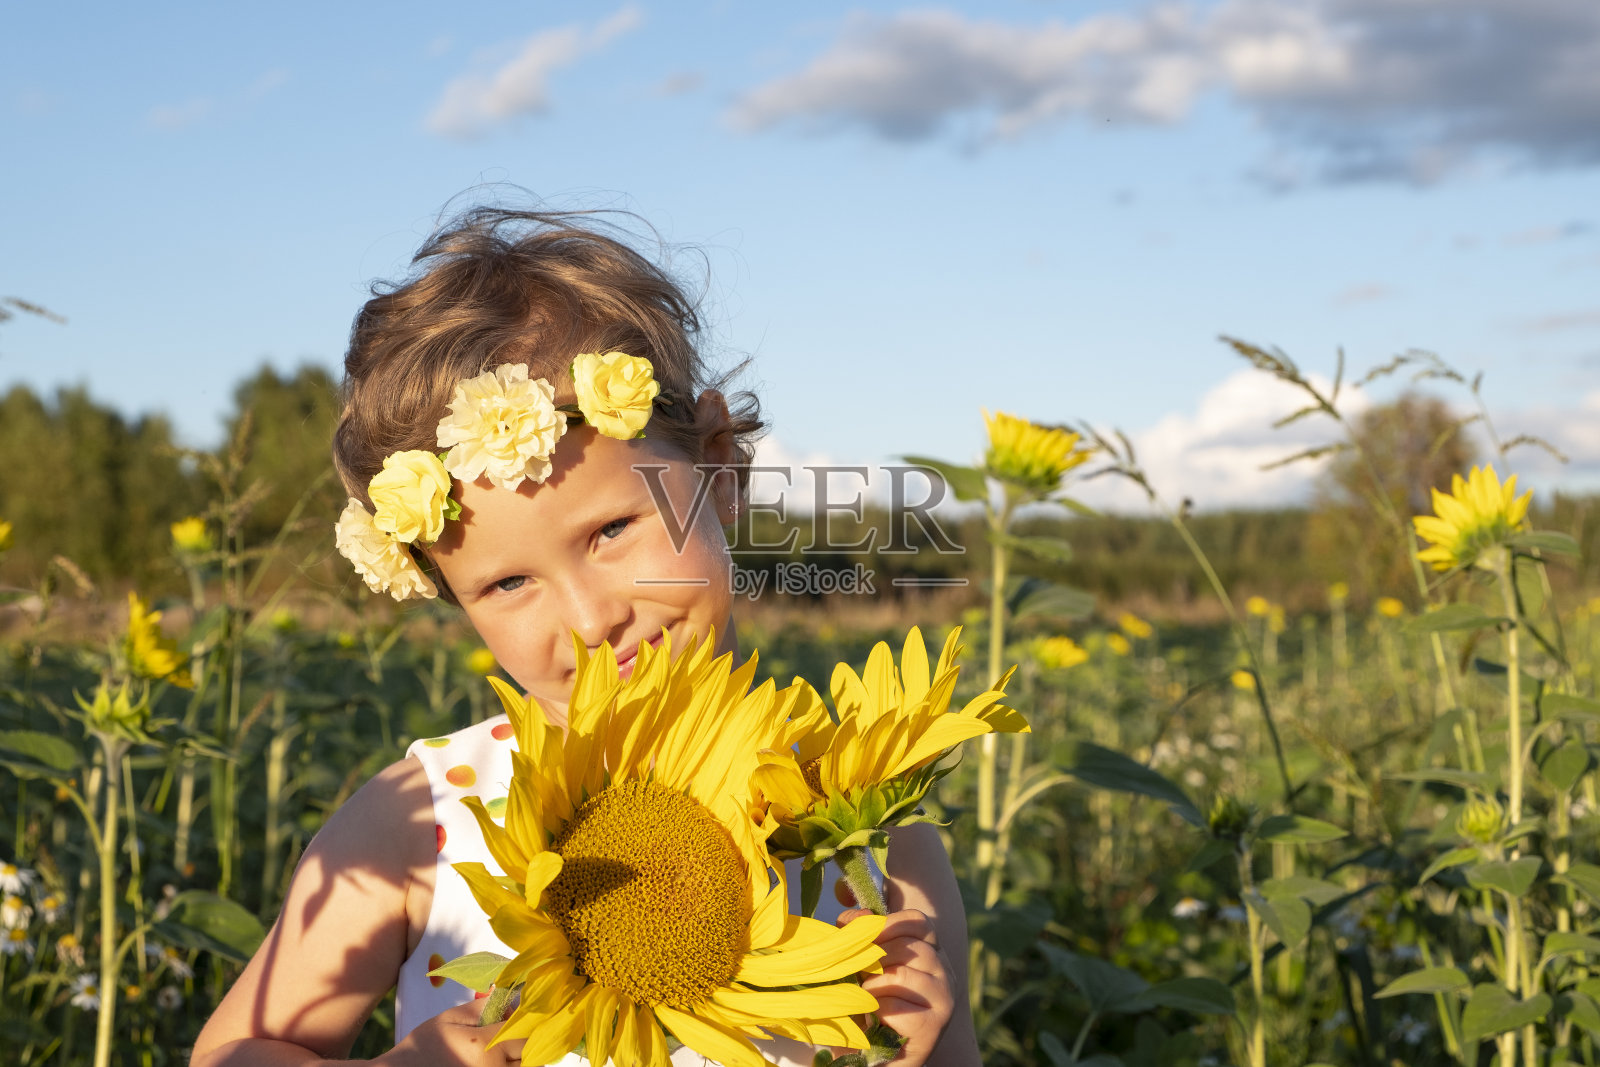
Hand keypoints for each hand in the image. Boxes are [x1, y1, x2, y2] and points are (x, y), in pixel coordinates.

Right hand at [379, 998, 525, 1065]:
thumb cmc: (426, 1046)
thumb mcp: (451, 1018)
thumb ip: (485, 1008)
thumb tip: (512, 1000)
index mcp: (483, 1047)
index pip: (525, 1034)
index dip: (525, 1022)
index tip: (517, 1015)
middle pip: (530, 1055)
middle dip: (525, 1041)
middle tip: (510, 1031)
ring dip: (520, 1057)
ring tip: (503, 1046)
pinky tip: (497, 1059)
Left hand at [839, 908, 955, 1066]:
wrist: (879, 1058)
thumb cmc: (869, 1006)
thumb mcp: (861, 964)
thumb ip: (858, 935)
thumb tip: (858, 916)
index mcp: (930, 951)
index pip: (918, 922)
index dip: (888, 923)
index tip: (863, 936)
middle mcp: (944, 971)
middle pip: (906, 946)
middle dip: (873, 959)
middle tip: (858, 974)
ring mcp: (944, 998)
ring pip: (900, 975)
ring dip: (872, 986)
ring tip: (864, 998)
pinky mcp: (934, 1025)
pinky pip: (895, 1005)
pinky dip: (876, 1012)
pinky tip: (876, 1021)